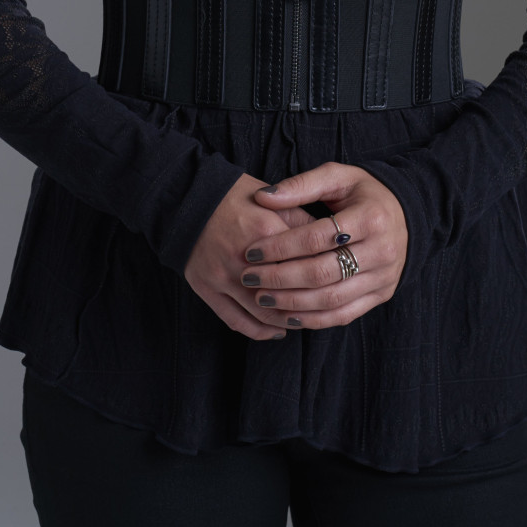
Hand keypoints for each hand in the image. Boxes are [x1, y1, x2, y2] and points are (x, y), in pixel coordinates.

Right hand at [183, 173, 316, 340]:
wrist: (188, 197)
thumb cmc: (234, 195)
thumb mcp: (272, 199)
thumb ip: (301, 220)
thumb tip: (332, 240)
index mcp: (265, 232)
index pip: (305, 262)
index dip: (325, 274)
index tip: (338, 279)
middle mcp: (243, 259)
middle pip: (287, 294)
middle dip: (309, 304)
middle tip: (325, 307)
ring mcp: (222, 277)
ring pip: (264, 314)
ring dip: (287, 322)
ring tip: (303, 321)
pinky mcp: (207, 288)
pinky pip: (237, 321)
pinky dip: (260, 331)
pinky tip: (276, 331)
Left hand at [237, 162, 407, 330]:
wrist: (407, 214)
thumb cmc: (365, 192)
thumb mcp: (339, 177)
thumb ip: (301, 185)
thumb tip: (263, 197)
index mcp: (370, 217)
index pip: (317, 238)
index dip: (281, 246)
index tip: (252, 251)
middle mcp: (381, 250)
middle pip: (322, 272)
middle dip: (280, 278)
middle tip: (249, 278)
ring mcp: (384, 277)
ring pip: (332, 299)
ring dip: (292, 303)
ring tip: (262, 299)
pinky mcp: (382, 295)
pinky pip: (344, 315)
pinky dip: (314, 319)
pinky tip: (288, 315)